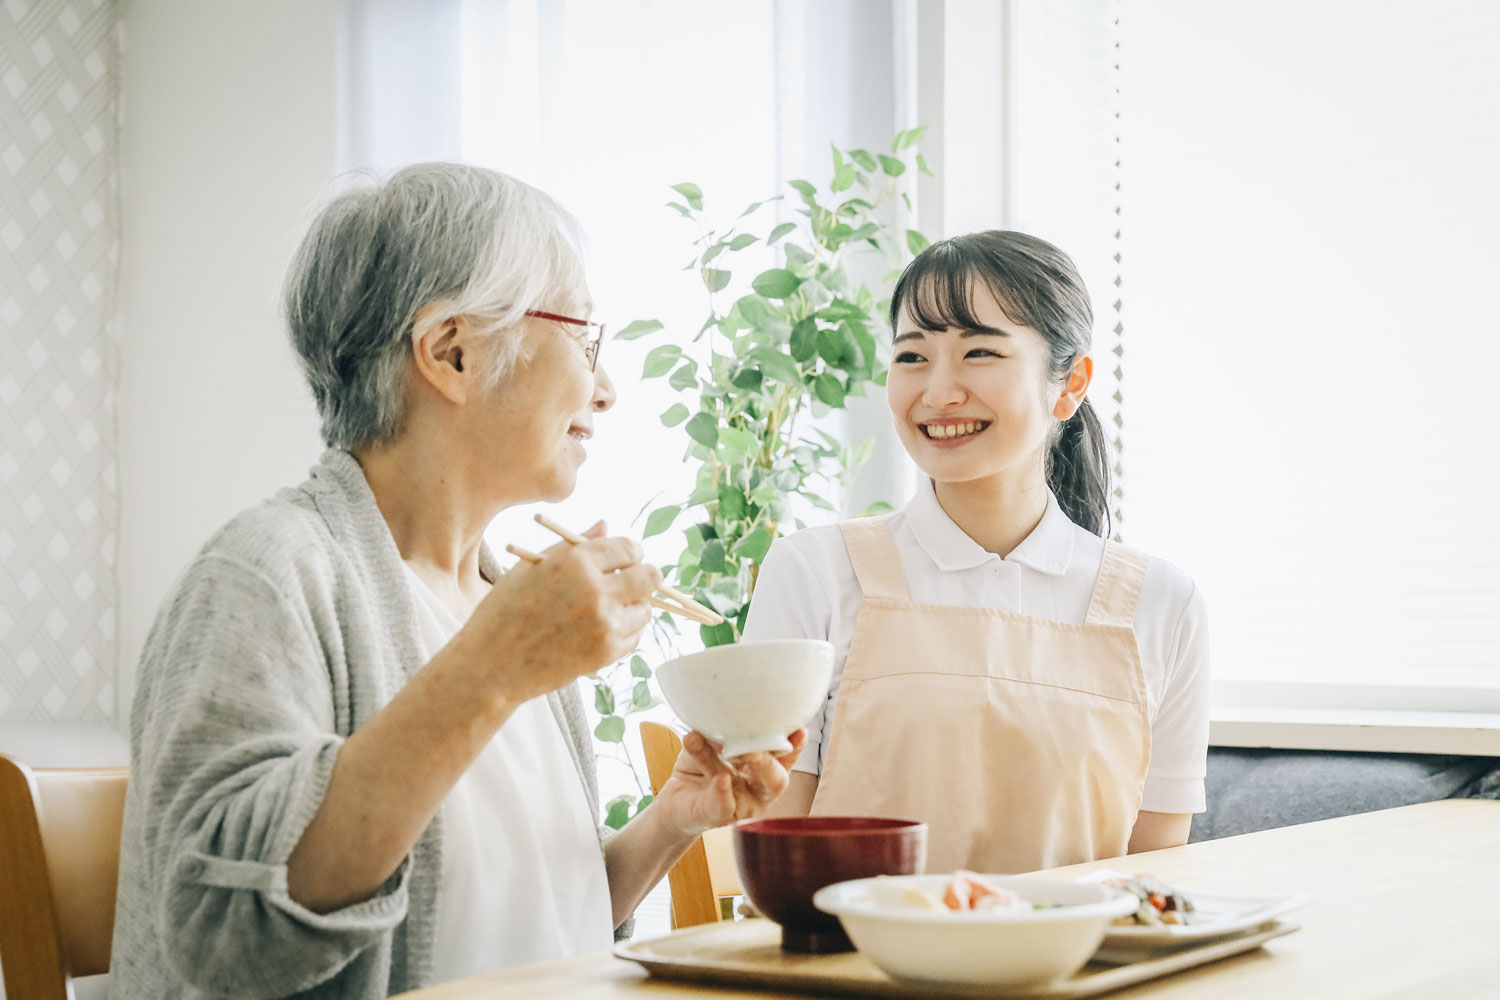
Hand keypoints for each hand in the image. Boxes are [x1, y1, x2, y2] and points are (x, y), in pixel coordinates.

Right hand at [462, 521, 660, 703]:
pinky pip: (634, 638)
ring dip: (632, 608)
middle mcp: (595, 589)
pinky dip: (623, 634)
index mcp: (575, 561)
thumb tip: (605, 525)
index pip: (629, 548)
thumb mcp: (532, 567)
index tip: (626, 561)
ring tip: (606, 612)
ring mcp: (603, 622)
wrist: (491, 664)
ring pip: (644, 609)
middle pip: (650, 577)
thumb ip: (574, 544)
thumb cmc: (504, 612)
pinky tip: (599, 632)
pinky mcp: (605, 652)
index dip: (630, 554)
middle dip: (644, 578)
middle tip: (629, 584)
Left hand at [651, 729, 806, 837]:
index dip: (794, 746)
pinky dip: (722, 792)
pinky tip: (721, 779)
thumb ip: (721, 731)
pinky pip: (722, 807)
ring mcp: (740, 806)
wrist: (672, 797)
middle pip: (776, 779)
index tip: (799, 730)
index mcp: (762, 769)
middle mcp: (757, 790)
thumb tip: (725, 713)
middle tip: (757, 745)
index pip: (784, 757)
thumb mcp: (711, 742)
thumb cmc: (699, 766)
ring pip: (744, 786)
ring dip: (733, 764)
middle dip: (769, 760)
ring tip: (727, 749)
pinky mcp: (715, 816)